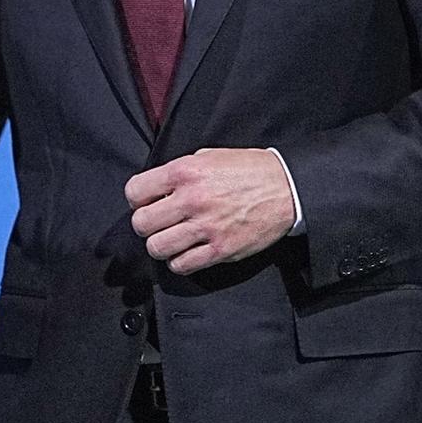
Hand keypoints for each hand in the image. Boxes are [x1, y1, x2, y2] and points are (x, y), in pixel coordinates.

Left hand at [125, 148, 296, 275]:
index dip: (138, 199)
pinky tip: (188, 251)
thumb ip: (178, 172)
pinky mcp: (221, 250)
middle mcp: (191, 200)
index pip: (134, 192)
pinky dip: (180, 262)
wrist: (287, 188)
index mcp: (185, 172)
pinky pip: (182, 265)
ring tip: (172, 238)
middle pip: (141, 224)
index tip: (147, 202)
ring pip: (157, 248)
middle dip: (146, 224)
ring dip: (161, 245)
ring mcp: (206, 227)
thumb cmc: (248, 170)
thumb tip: (155, 189)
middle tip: (159, 223)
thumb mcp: (208, 156)